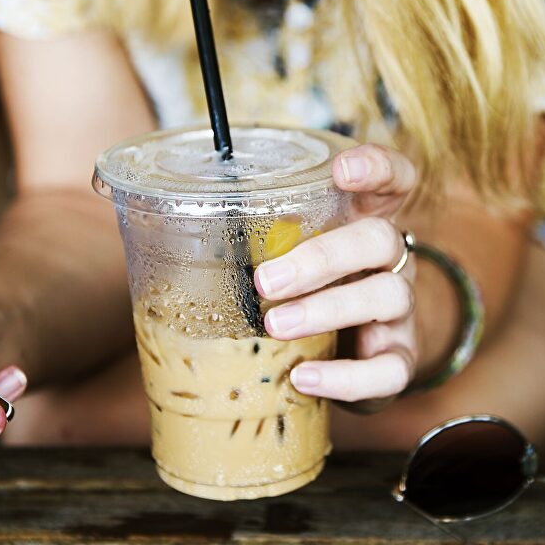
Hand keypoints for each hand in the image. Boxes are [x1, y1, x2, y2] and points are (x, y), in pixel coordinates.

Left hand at [255, 144, 419, 402]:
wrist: (357, 355)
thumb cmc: (308, 291)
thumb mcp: (287, 255)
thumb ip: (248, 239)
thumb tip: (143, 229)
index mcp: (364, 222)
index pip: (393, 179)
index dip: (376, 167)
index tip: (341, 171)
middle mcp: (390, 261)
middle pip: (379, 239)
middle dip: (322, 257)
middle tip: (266, 280)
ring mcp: (400, 311)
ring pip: (387, 297)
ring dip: (326, 310)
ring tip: (275, 326)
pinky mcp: (399, 359)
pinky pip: (389, 370)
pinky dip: (346, 376)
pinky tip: (303, 377)